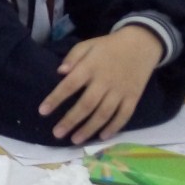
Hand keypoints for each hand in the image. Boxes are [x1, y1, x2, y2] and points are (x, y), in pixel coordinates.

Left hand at [37, 27, 165, 143]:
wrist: (142, 44)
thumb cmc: (109, 46)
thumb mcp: (88, 45)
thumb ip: (73, 56)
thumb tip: (60, 72)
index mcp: (91, 66)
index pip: (70, 85)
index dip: (56, 98)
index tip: (42, 111)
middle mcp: (105, 81)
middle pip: (87, 104)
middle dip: (71, 120)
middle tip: (57, 133)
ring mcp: (121, 91)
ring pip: (104, 114)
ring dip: (89, 129)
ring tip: (75, 140)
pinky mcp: (133, 97)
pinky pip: (124, 116)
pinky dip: (114, 127)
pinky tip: (102, 137)